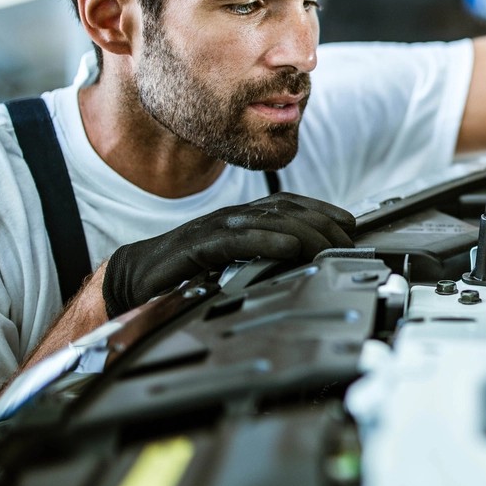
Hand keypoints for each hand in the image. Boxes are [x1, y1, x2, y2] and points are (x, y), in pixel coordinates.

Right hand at [102, 192, 355, 316]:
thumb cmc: (186, 272)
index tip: (351, 225)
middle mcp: (232, 218)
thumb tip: (306, 264)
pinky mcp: (197, 246)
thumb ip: (266, 259)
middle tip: (347, 243)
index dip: (323, 211)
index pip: (291, 205)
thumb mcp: (236, 265)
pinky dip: (265, 242)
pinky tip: (288, 249)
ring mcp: (214, 229)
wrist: (135, 279)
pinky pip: (236, 240)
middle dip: (322, 223)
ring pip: (267, 221)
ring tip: (329, 246)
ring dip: (303, 232)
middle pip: (286, 210)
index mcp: (243, 219)